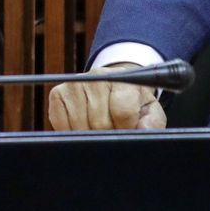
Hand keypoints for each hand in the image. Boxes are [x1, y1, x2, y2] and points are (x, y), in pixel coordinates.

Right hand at [46, 63, 166, 131]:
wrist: (113, 84)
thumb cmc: (132, 101)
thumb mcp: (149, 110)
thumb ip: (152, 122)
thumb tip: (143, 130)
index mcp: (122, 79)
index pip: (122, 113)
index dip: (126, 129)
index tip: (127, 129)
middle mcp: (96, 76)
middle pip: (100, 123)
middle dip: (108, 133)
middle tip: (113, 128)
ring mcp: (74, 84)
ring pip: (80, 127)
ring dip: (90, 134)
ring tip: (100, 126)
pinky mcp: (57, 94)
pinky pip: (61, 125)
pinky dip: (72, 132)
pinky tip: (83, 124)